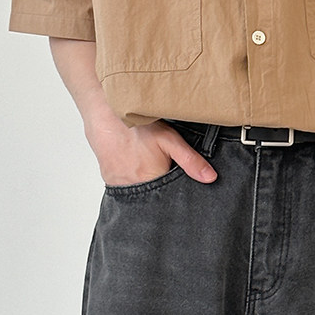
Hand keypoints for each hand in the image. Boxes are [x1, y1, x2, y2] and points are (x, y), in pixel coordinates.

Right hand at [86, 115, 217, 188]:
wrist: (104, 116)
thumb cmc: (137, 127)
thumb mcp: (169, 140)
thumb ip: (190, 160)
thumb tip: (210, 178)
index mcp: (152, 181)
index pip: (171, 199)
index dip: (177, 195)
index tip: (179, 187)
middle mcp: (135, 189)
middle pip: (155, 197)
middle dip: (162, 192)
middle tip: (162, 175)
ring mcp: (120, 186)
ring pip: (140, 195)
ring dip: (147, 187)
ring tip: (148, 171)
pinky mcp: (111, 181)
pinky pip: (126, 189)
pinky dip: (133, 183)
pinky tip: (136, 170)